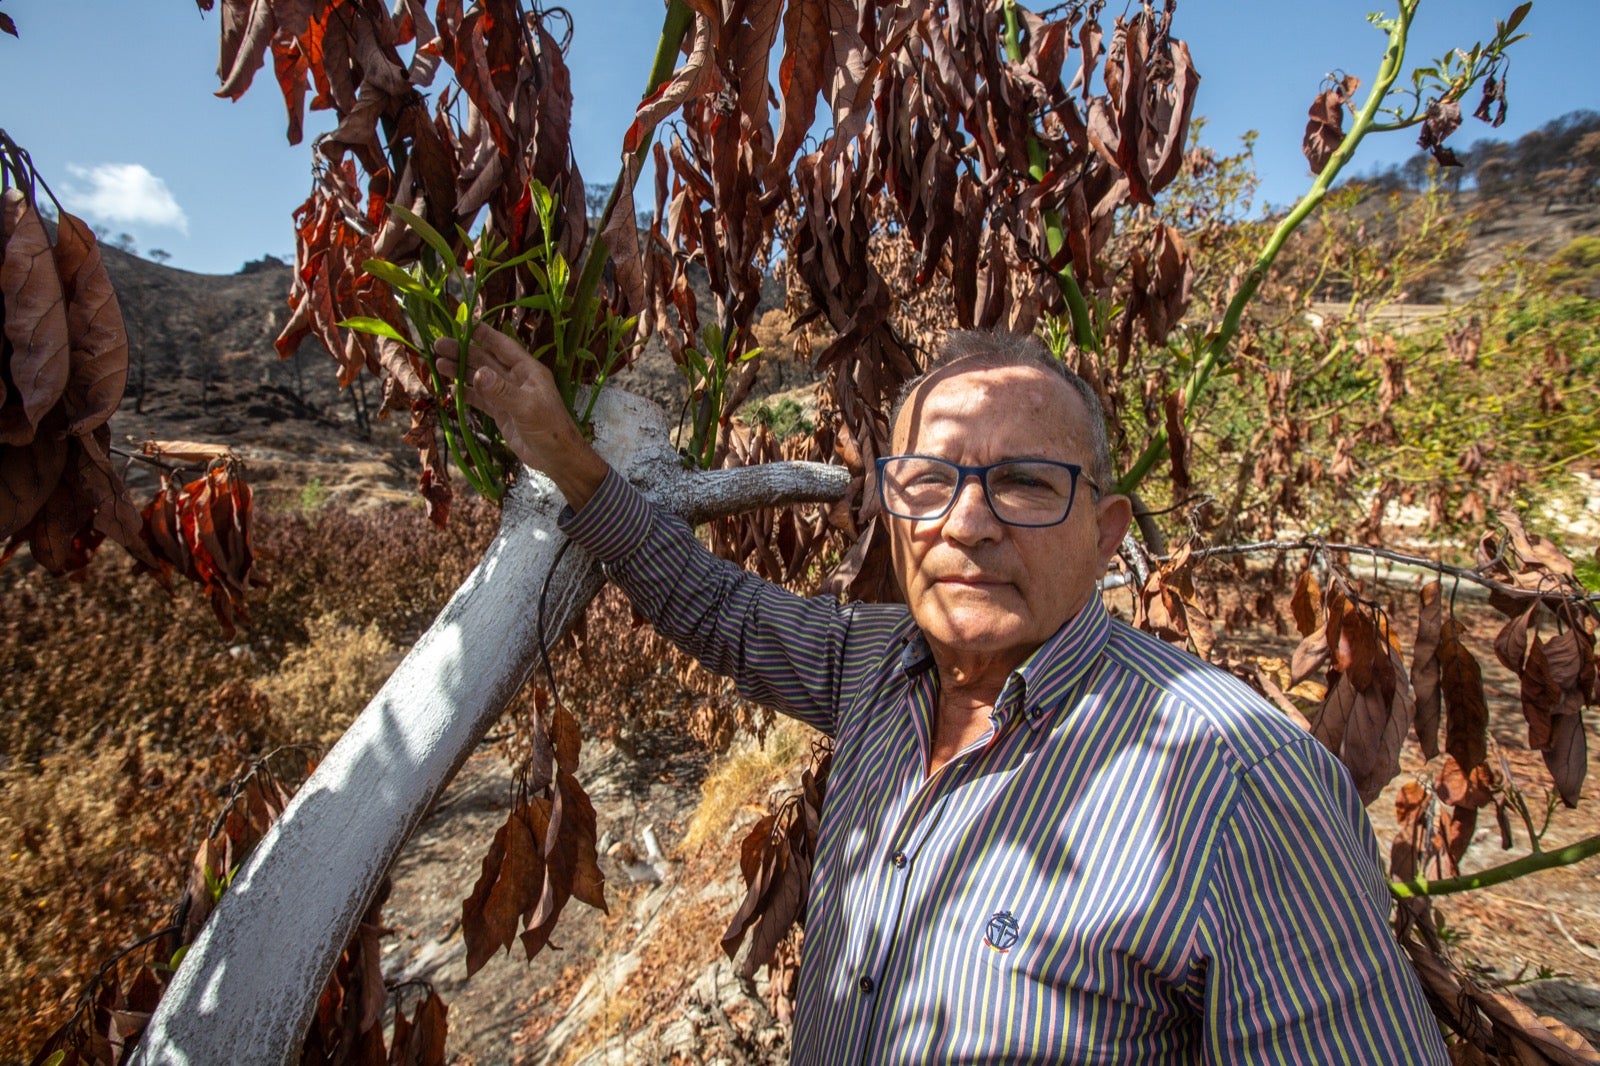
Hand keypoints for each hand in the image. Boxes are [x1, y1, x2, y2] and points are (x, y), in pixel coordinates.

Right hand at [434, 324, 609, 509]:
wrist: (557, 458)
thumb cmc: (550, 429)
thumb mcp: (527, 407)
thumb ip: (502, 391)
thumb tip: (477, 373)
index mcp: (528, 370)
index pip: (503, 346)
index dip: (484, 334)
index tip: (462, 324)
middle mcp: (516, 379)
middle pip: (486, 360)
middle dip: (463, 351)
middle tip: (438, 345)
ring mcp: (508, 396)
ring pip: (480, 378)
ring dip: (461, 370)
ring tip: (438, 363)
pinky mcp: (502, 413)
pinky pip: (480, 399)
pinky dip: (466, 393)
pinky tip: (450, 389)